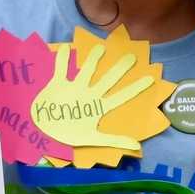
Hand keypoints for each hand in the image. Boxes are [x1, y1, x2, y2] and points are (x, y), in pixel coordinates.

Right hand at [33, 29, 169, 164]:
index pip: (121, 96)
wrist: (44, 132)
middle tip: (133, 57)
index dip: (135, 88)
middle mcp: (89, 94)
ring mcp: (74, 88)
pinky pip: (60, 69)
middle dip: (120, 68)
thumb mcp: (92, 138)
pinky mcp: (58, 85)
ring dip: (93, 59)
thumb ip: (114, 140)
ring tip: (101, 48)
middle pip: (108, 79)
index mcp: (99, 107)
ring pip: (87, 70)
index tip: (151, 79)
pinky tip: (64, 48)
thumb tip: (137, 145)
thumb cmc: (68, 134)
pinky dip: (61, 59)